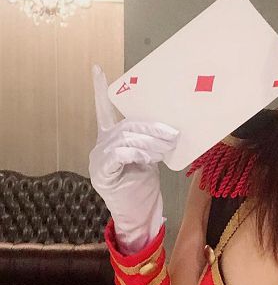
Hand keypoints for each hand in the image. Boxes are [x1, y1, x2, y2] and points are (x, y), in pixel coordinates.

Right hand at [88, 64, 179, 253]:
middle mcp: (101, 145)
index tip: (98, 70)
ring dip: (150, 141)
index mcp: (111, 139)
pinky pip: (119, 154)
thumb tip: (167, 126)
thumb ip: (149, 141)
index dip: (100, 91)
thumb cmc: (143, 187)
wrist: (138, 214)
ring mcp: (99, 159)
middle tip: (172, 134)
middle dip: (152, 128)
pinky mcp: (102, 173)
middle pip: (126, 126)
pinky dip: (137, 152)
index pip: (104, 111)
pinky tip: (149, 156)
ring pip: (125, 138)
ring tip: (166, 147)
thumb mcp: (148, 158)